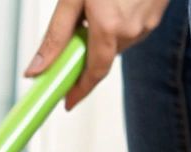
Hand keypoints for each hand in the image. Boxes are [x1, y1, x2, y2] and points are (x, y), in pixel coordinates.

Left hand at [24, 0, 168, 108]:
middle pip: (101, 57)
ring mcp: (147, 25)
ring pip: (116, 42)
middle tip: (77, 28)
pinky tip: (114, 1)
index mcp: (109, 27)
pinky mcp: (155, 17)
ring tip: (98, 3)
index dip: (79, 91)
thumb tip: (35, 71)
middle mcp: (132, 31)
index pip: (93, 74)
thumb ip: (55, 36)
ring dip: (102, 34)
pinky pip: (130, 30)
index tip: (67, 102)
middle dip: (86, 50)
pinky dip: (117, 24)